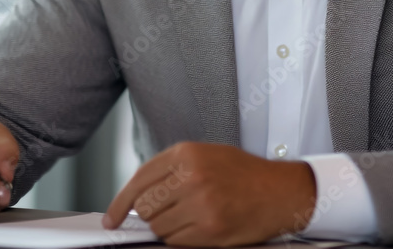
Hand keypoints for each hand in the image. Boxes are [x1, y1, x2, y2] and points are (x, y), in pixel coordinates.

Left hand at [103, 142, 316, 245]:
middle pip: (144, 206)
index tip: (112, 217)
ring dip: (168, 227)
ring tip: (191, 216)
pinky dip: (181, 239)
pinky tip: (198, 227)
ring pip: (158, 227)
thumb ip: (172, 169)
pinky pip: (175, 241)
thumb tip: (137, 195)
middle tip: (169, 212)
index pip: (139, 180)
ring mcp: (200, 203)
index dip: (120, 202)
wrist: (280, 191)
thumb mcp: (206, 154)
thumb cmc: (244, 173)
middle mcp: (191, 176)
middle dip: (150, 214)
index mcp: (186, 153)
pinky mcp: (210, 228)